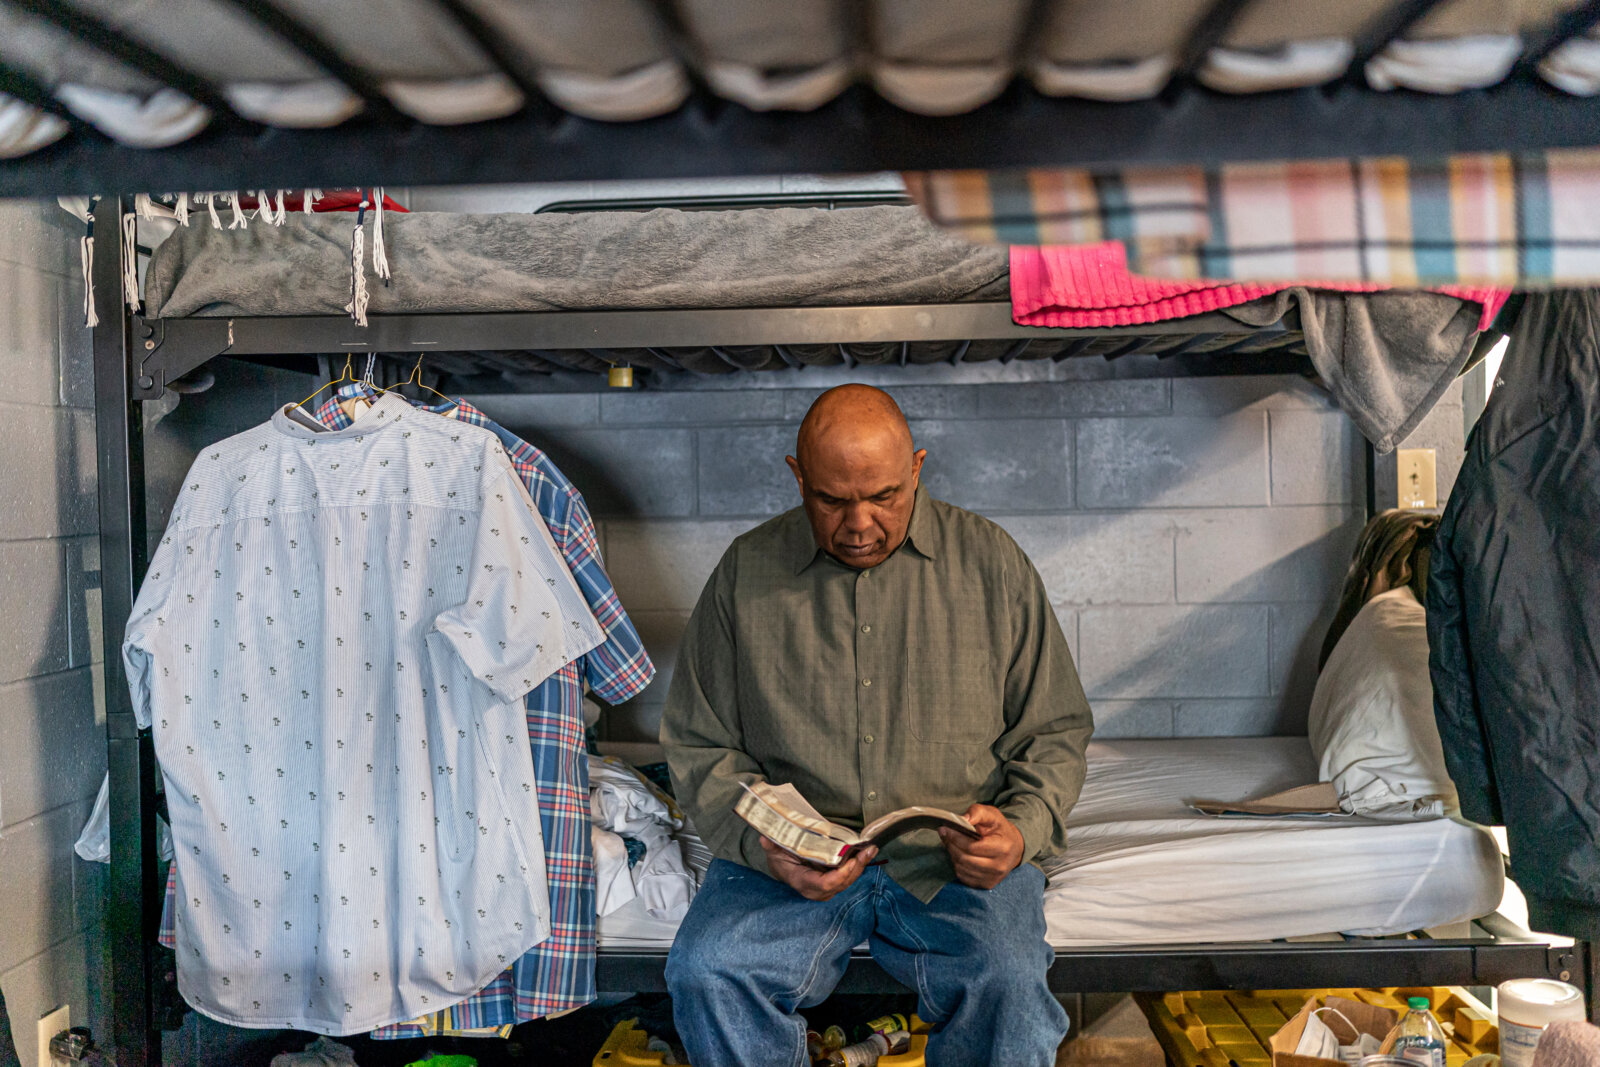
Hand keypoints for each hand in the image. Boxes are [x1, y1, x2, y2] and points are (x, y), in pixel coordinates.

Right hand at [760, 837, 876, 901]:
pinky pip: (848, 876)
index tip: (851, 862)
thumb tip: (766, 839)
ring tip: (871, 849)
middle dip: (856, 868)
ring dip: (861, 865)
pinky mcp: (834, 882)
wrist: (783, 866)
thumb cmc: (780, 858)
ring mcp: (826, 888)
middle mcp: (816, 890)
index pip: (824, 885)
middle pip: (841, 883)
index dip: (839, 876)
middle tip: (867, 851)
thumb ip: (771, 845)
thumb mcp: (773, 849)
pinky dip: (858, 864)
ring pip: (848, 880)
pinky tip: (866, 852)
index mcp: (802, 882)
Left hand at [940, 804, 1023, 888]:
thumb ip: (978, 813)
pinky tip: (959, 853)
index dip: (956, 837)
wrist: (1013, 847)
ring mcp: (993, 878)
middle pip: (965, 859)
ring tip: (951, 842)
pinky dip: (957, 864)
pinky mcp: (987, 884)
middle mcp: (999, 866)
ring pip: (962, 868)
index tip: (945, 828)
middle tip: (944, 833)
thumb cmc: (1000, 829)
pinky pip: (964, 876)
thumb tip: (963, 819)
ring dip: (953, 854)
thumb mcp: (992, 815)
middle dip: (951, 845)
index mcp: (1003, 848)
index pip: (972, 847)